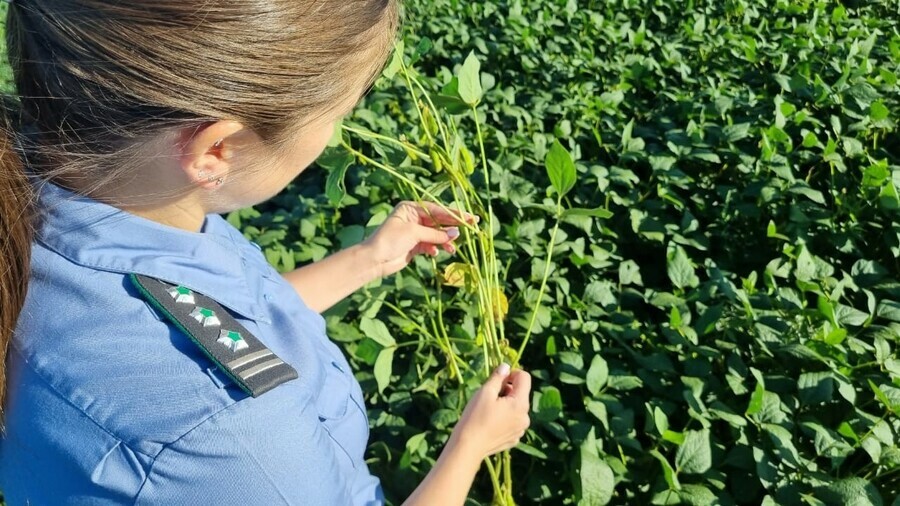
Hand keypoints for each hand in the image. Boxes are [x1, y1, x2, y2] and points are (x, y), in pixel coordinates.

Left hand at [362, 201, 477, 278]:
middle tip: (473, 227)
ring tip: (452, 248)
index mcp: (411, 208)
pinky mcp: (414, 245)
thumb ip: (436, 234)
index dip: (454, 214)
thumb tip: (456, 233)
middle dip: (453, 226)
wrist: (374, 260)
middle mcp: (414, 218)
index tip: (470, 218)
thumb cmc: (390, 240)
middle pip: (439, 221)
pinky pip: (431, 244)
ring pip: (436, 234)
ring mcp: (414, 232)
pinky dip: (435, 248)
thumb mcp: (414, 233)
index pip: (437, 210)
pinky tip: (437, 253)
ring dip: (445, 241)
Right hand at [448, 364, 531, 461]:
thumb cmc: (475, 417)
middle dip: (507, 390)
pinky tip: (490, 422)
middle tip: (489, 395)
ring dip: (506, 404)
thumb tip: (506, 367)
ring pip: (516, 408)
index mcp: (520, 403)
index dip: (511, 373)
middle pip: (521, 393)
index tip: (497, 378)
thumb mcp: (485, 392)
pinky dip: (505, 418)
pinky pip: (513, 421)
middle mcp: (525, 417)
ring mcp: (520, 430)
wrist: (468, 446)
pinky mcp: (514, 438)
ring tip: (488, 410)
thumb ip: (498, 377)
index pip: (525, 378)